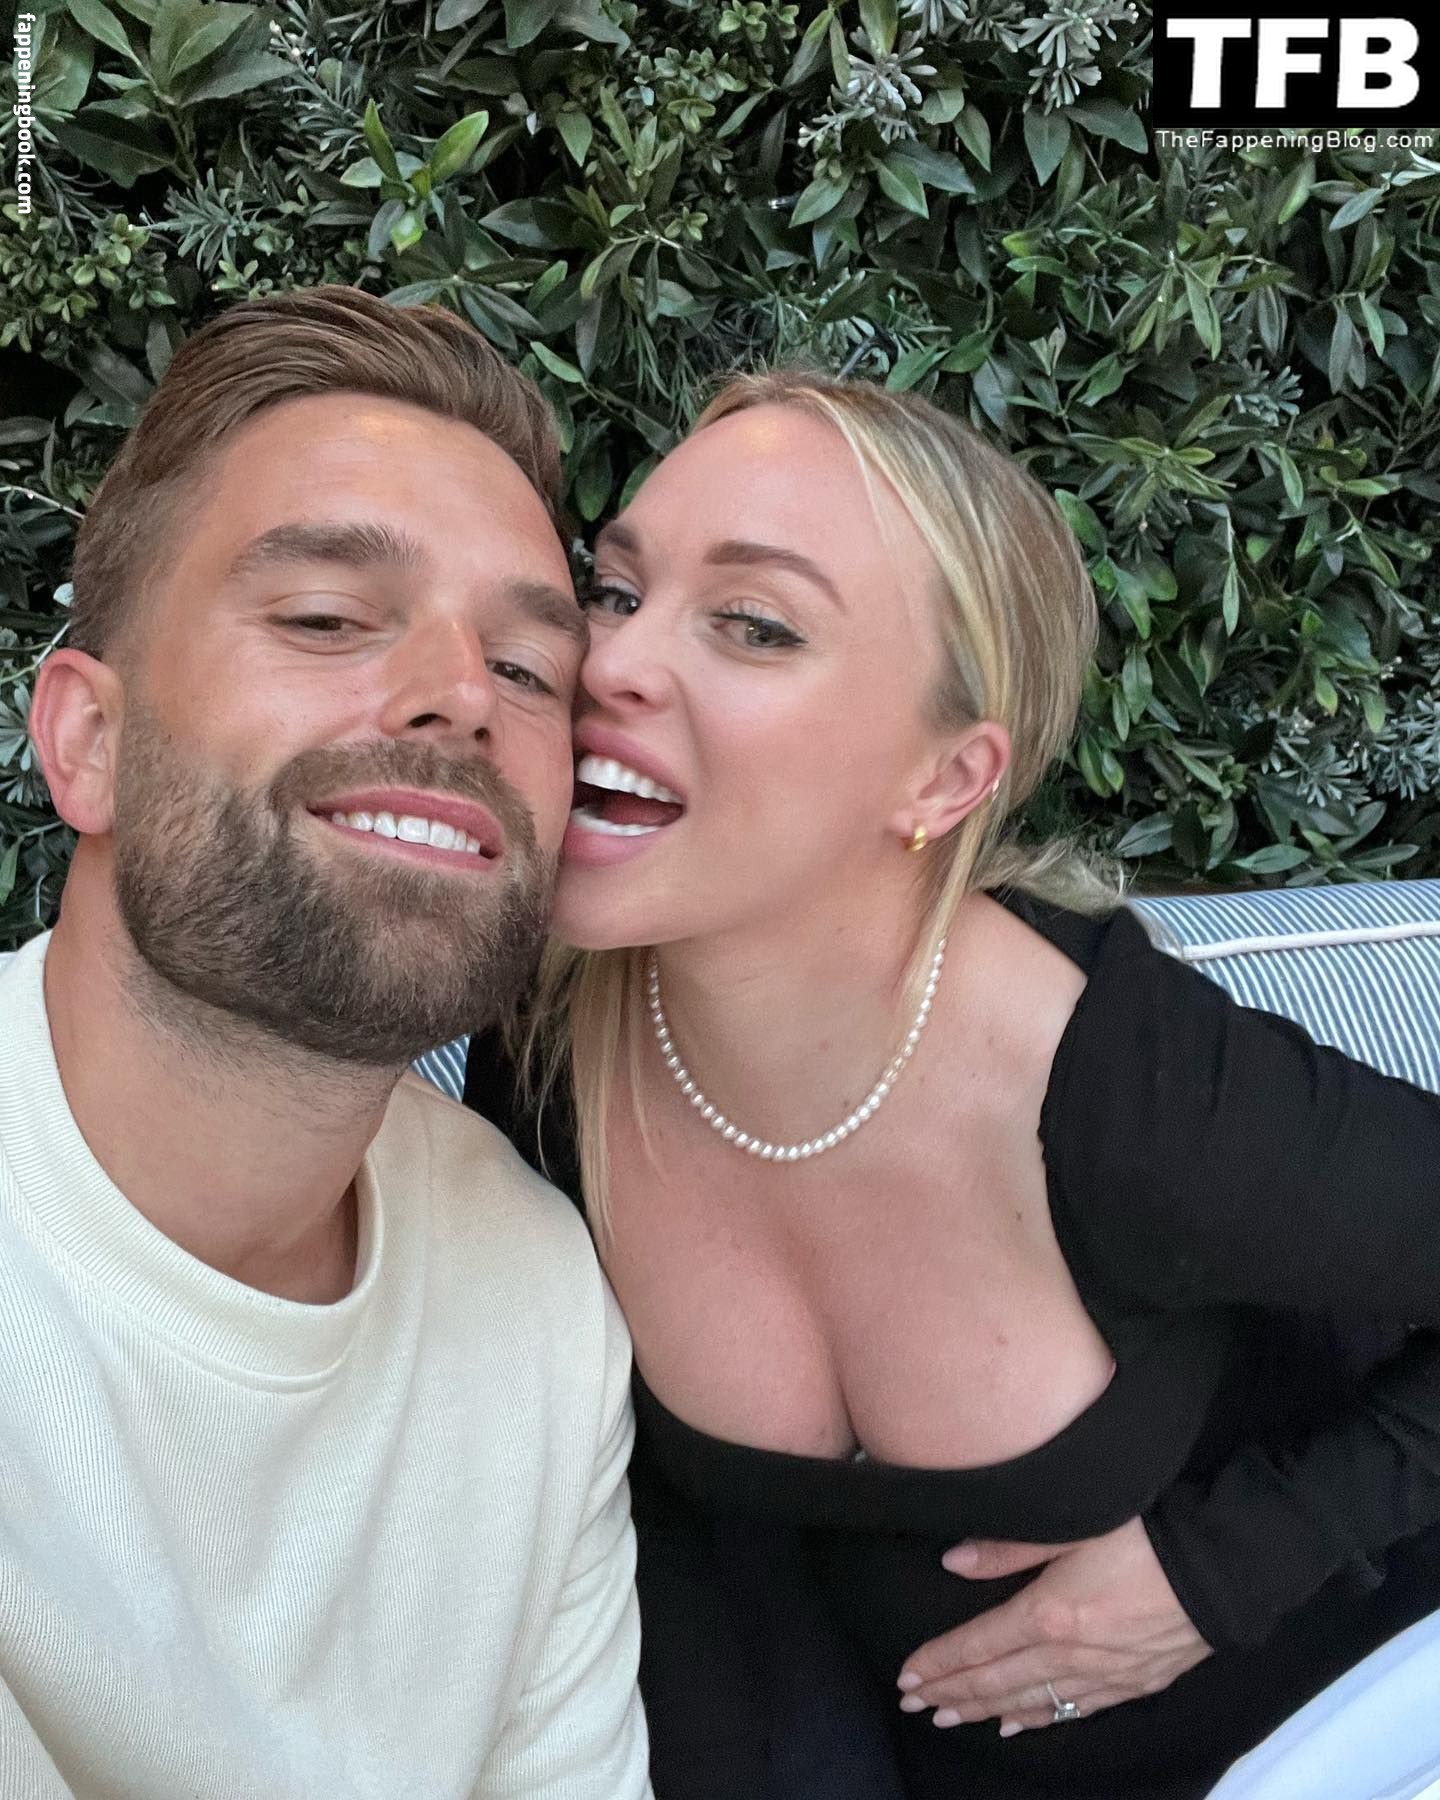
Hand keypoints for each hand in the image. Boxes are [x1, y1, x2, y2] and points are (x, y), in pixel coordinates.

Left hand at [895, 1516, 1211, 1734]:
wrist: (1224, 1566)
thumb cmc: (1146, 1533)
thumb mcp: (1072, 1524)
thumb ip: (1008, 1546)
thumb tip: (952, 1562)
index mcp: (1048, 1614)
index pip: (977, 1646)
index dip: (939, 1662)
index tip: (907, 1676)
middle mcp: (1070, 1655)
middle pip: (997, 1682)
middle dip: (952, 1693)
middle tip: (916, 1704)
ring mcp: (1103, 1675)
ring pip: (1031, 1702)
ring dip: (986, 1711)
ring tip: (950, 1718)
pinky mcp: (1134, 1682)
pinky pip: (1074, 1710)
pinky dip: (1039, 1719)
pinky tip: (1018, 1725)